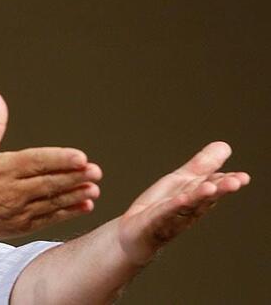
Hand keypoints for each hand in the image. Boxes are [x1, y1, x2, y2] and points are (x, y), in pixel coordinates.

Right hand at [0, 92, 101, 240]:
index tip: (80, 157)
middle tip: (96, 171)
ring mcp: (16, 210)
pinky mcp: (20, 226)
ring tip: (94, 189)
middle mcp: (11, 190)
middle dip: (74, 177)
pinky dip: (67, 213)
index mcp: (2, 168)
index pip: (36, 162)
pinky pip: (48, 219)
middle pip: (48, 182)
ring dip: (74, 196)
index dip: (59, 159)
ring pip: (51, 202)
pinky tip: (84, 206)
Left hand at [118, 141, 250, 264]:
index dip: (228, 182)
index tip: (243, 177)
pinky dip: (174, 206)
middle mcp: (189, 208)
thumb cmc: (161, 207)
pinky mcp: (156, 221)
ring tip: (211, 187)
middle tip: (236, 182)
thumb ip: (202, 165)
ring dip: (200, 197)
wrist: (136, 233)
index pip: (214, 186)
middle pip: (206, 197)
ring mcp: (173, 216)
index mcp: (197, 196)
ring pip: (189, 205)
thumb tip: (225, 146)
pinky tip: (181, 198)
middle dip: (221, 189)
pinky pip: (166, 212)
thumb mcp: (182, 181)